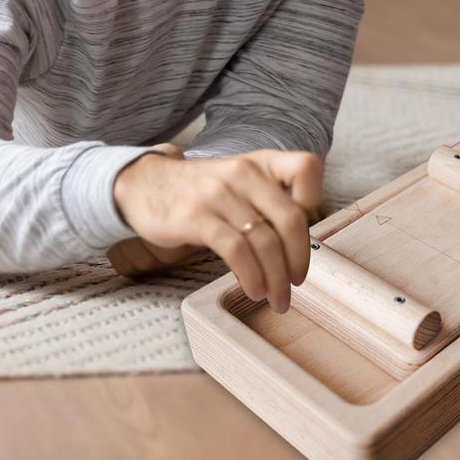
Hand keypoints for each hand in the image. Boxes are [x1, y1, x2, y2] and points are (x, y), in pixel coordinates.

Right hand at [113, 145, 322, 311]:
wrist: (144, 183)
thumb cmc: (201, 189)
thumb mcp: (240, 180)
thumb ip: (270, 200)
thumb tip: (300, 244)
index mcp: (261, 162)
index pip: (307, 167)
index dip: (315, 199)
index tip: (304, 232)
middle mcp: (244, 173)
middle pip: (290, 219)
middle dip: (299, 259)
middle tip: (296, 284)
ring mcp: (219, 194)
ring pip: (264, 241)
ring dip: (275, 278)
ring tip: (275, 297)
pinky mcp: (196, 217)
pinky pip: (235, 250)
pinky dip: (250, 275)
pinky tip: (253, 289)